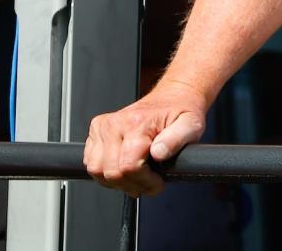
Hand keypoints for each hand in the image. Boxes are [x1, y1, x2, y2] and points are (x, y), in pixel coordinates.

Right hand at [83, 79, 209, 195]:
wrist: (172, 98)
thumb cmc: (181, 111)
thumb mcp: (191, 125)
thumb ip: (177, 139)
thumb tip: (159, 153)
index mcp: (137, 123)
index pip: (129, 166)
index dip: (145, 181)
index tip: (157, 183)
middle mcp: (115, 123)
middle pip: (111, 172)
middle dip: (132, 184)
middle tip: (148, 184)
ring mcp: (103, 127)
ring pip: (97, 170)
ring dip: (116, 181)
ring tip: (136, 178)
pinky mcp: (97, 130)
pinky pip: (91, 162)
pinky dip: (105, 172)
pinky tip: (124, 168)